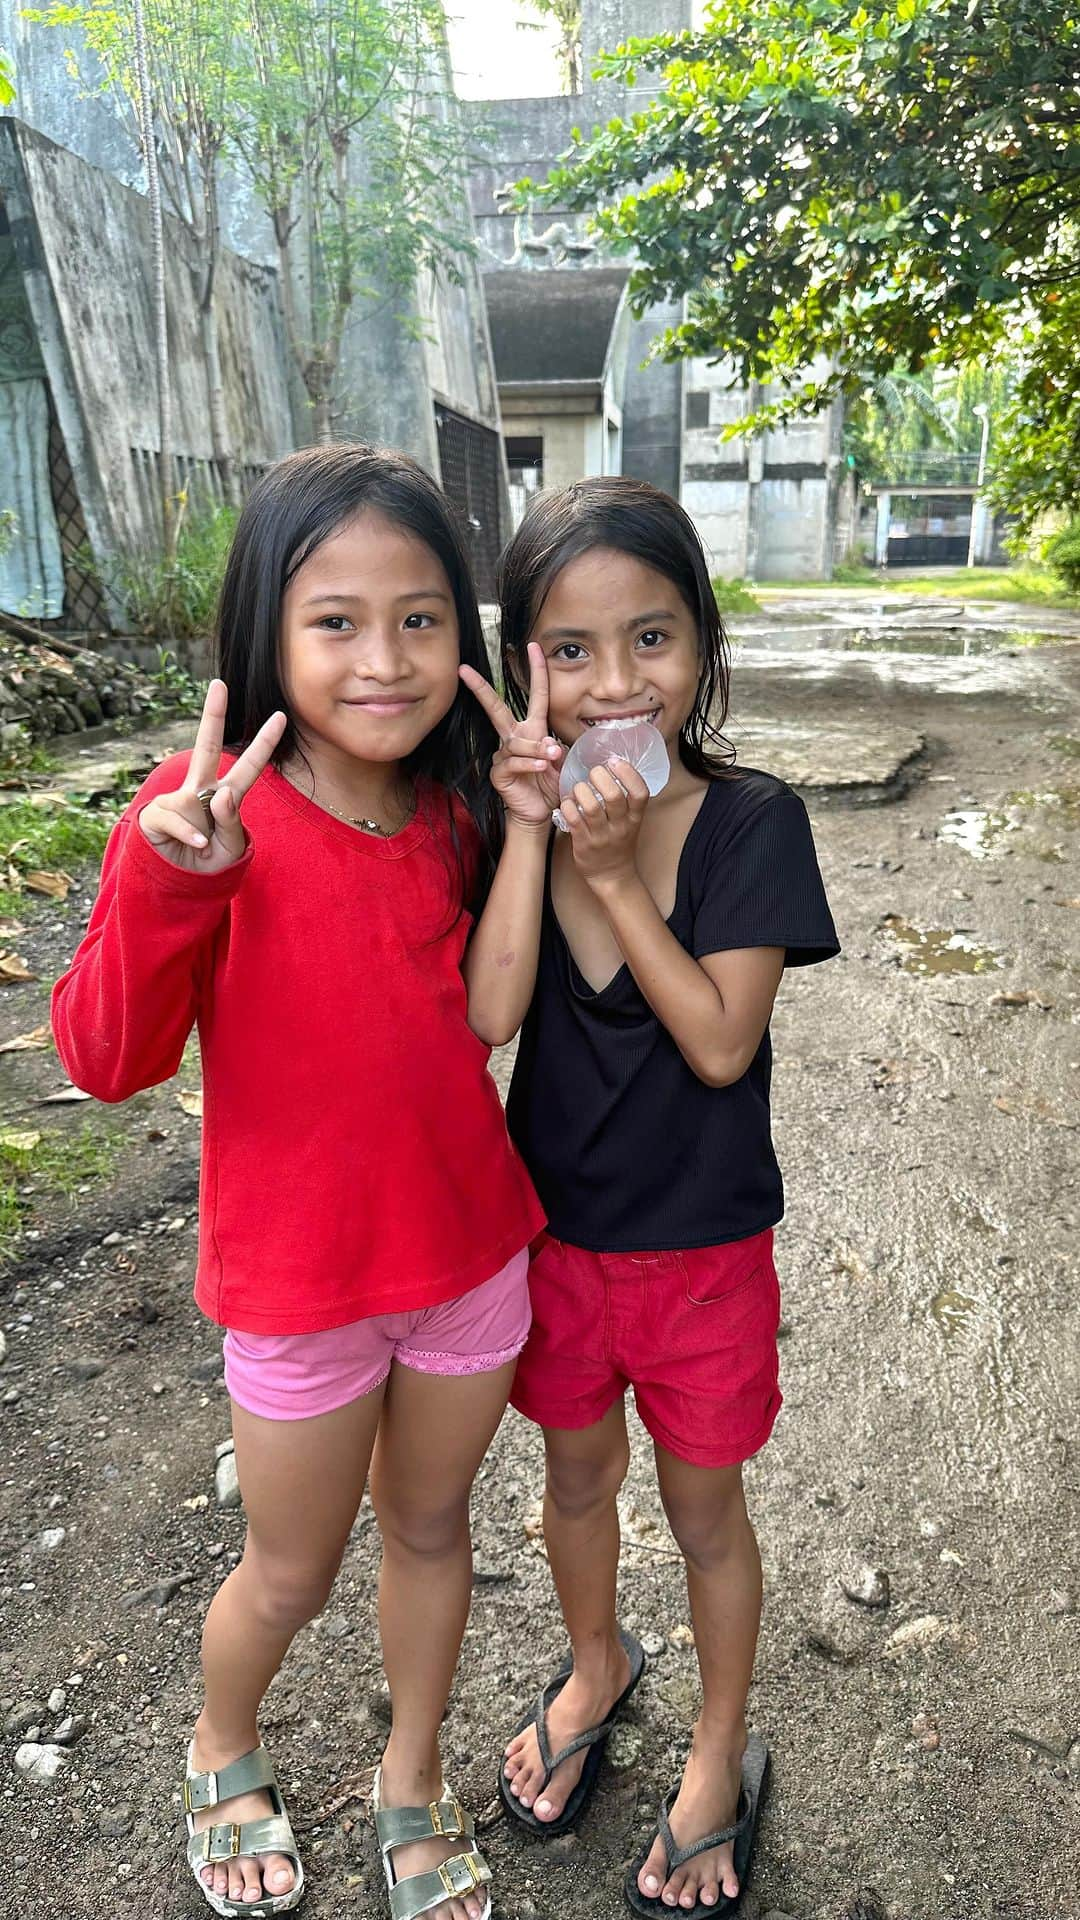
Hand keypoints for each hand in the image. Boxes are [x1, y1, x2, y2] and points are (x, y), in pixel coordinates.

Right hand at [138, 679, 285, 872]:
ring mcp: (179, 800)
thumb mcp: (232, 846)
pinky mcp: (158, 814)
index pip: (249, 767)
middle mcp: (203, 792)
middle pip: (208, 748)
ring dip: (204, 829)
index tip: (281, 716)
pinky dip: (190, 835)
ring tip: (205, 847)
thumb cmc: (211, 862)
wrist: (181, 885)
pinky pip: (177, 820)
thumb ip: (232, 820)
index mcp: (227, 797)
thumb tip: (221, 794)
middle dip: (212, 715)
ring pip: (192, 799)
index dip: (264, 743)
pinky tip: (196, 845)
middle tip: (219, 684)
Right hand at [459, 642, 562, 829]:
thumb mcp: (563, 762)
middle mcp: (514, 737)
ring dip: (536, 749)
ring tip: (551, 758)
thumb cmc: (551, 784)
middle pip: (496, 707)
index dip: (536, 670)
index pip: (535, 695)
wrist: (540, 812)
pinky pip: (512, 762)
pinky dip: (529, 764)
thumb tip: (551, 743)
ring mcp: (503, 755)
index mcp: (532, 729)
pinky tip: (541, 768)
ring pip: (516, 742)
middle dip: (481, 688)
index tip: (533, 646)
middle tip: (466, 671)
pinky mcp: (498, 773)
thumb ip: (557, 749)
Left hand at [560, 761, 649, 889]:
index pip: (640, 792)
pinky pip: (574, 820)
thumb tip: (611, 767)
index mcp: (635, 818)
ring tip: (579, 788)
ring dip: (581, 790)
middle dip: (600, 776)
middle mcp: (620, 826)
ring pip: (591, 806)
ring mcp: (602, 836)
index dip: (629, 773)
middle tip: (593, 772)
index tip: (616, 762)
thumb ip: (625, 800)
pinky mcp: (584, 843)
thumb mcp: (631, 822)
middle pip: (614, 796)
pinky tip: (568, 803)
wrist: (612, 876)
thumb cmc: (619, 843)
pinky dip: (568, 806)